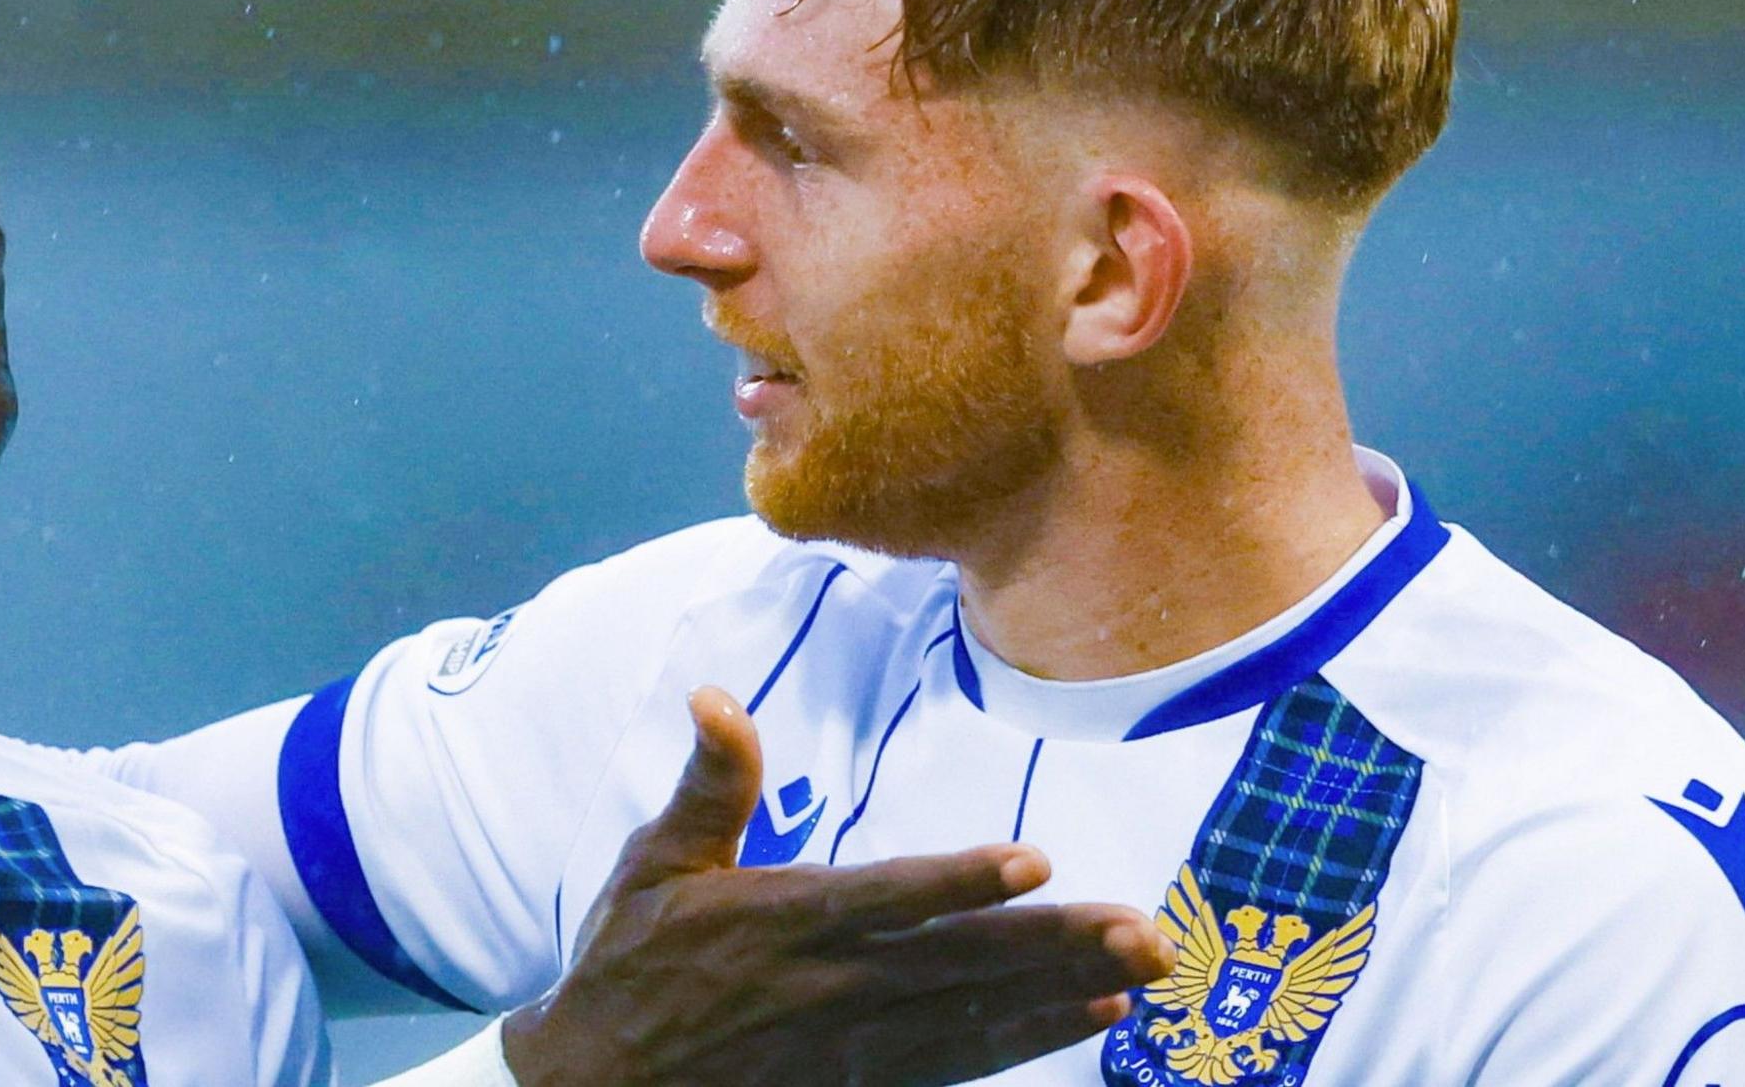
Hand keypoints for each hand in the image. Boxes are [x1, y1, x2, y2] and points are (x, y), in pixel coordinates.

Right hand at [498, 687, 1174, 1086]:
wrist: (602, 1083)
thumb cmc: (629, 961)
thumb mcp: (654, 863)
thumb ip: (708, 785)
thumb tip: (715, 696)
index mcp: (780, 919)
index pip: (884, 898)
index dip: (957, 882)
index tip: (1034, 861)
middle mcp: (829, 985)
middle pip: (957, 963)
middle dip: (1054, 946)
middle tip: (1141, 930)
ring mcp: (852, 1042)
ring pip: (976, 1015)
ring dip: (1063, 991)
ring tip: (1141, 969)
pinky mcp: (863, 1079)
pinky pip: (962, 1059)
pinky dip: (1029, 1040)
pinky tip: (1090, 1017)